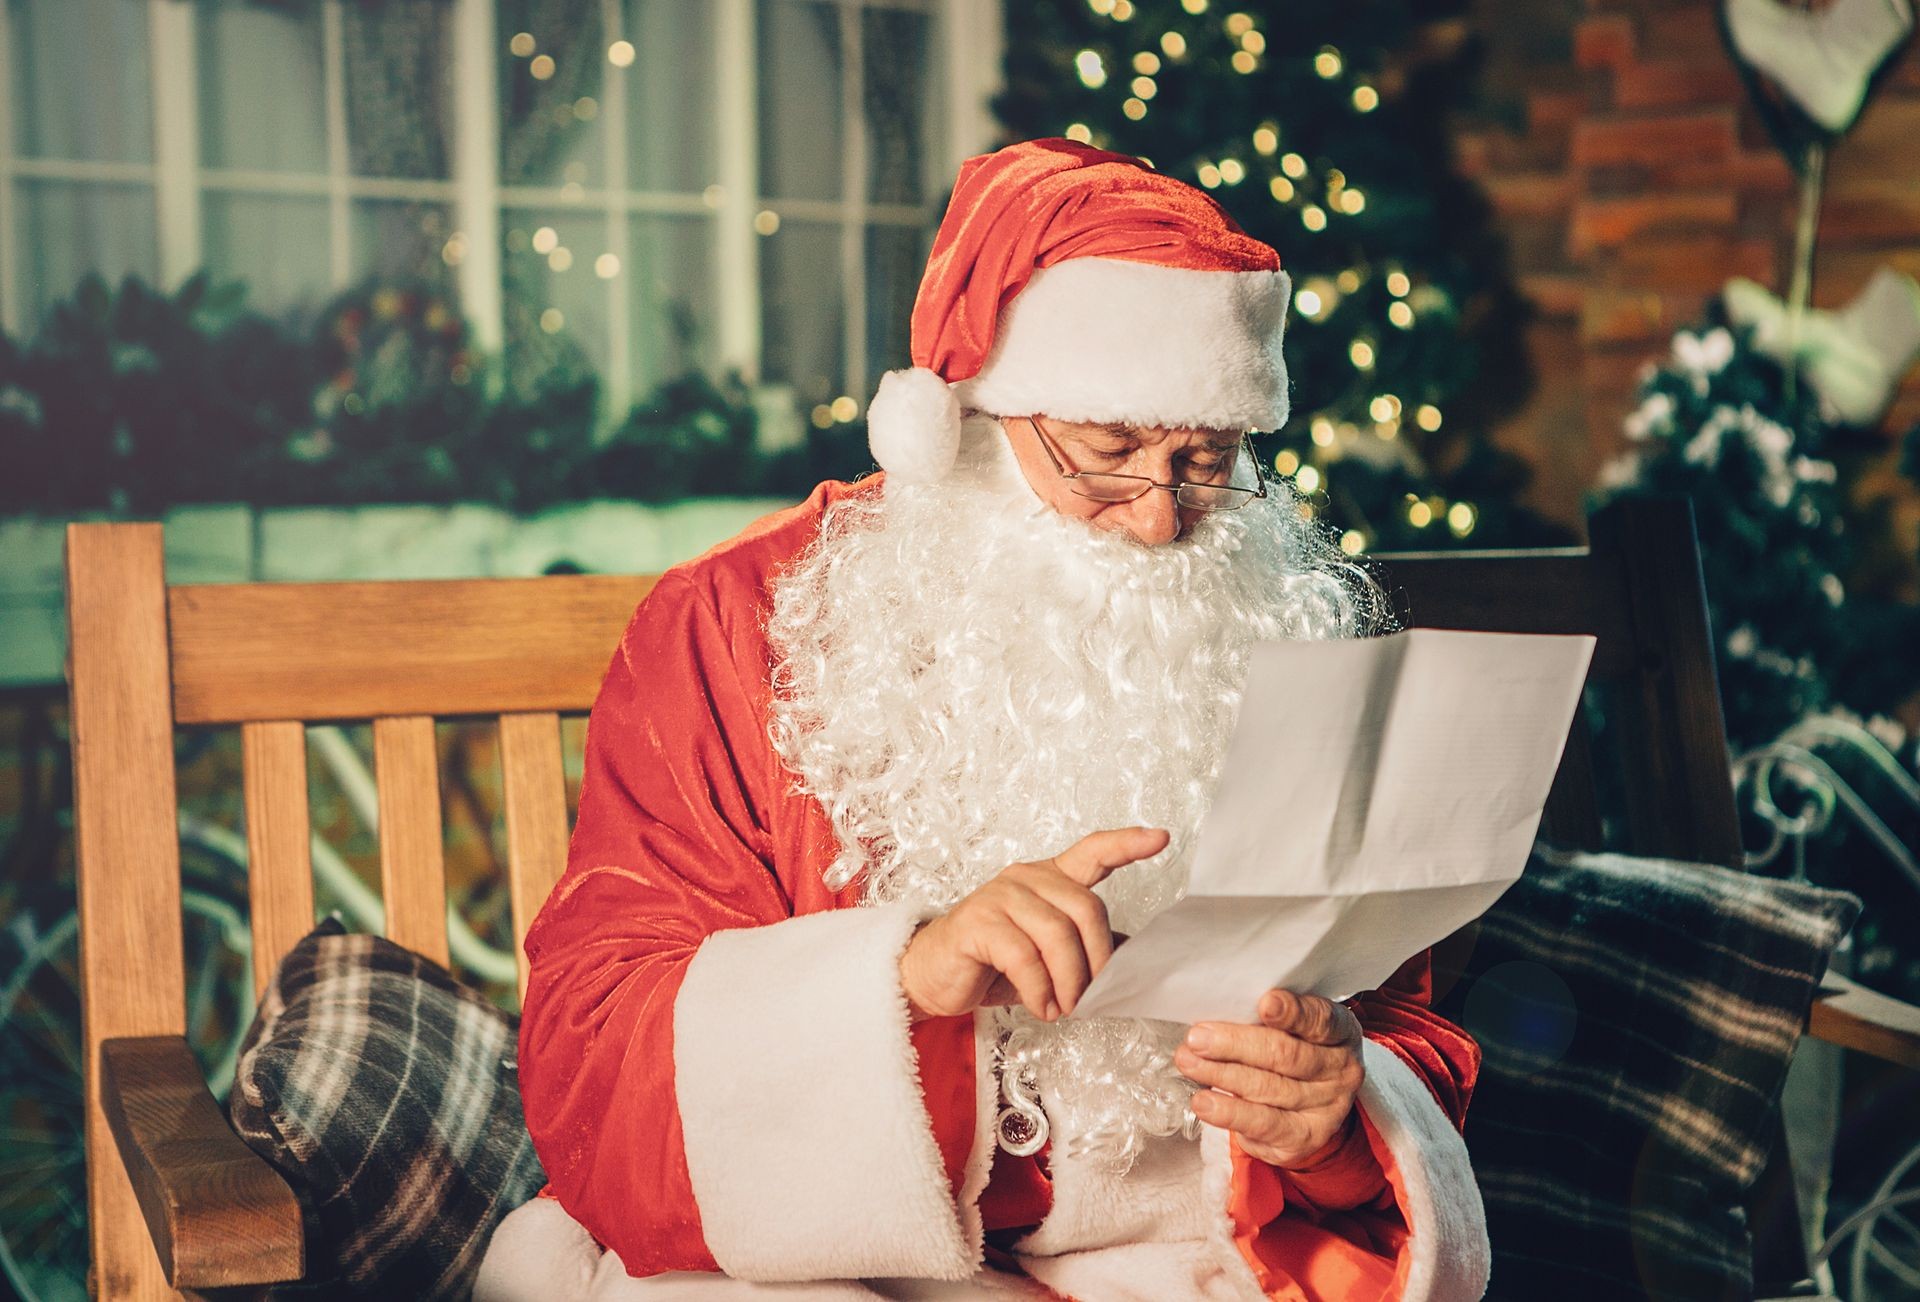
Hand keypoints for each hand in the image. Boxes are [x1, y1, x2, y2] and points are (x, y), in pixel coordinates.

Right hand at [898, 827, 1168, 1022]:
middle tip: (1090, 997)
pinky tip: (1041, 1007)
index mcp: (1050, 878)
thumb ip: (1088, 948)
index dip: (1128, 844)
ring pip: (1057, 935)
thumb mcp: (1051, 957)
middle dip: (1097, 960)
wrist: (934, 976)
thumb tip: (1134, 958)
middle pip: (1085, 908)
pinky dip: (1040, 990)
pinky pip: (1024, 957)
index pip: (1093, 851)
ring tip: (1063, 1008)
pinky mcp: (978, 922)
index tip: (1160, 838)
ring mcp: (999, 895)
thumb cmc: (995, 964)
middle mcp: (1026, 877)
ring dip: (1069, 982)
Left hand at [1173, 988, 1365, 1167]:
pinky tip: (1203, 1102)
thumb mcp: (1290, 1029)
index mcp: (1340, 1031)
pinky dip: (1229, 1111)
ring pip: (1268, 1088)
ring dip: (1220, 1074)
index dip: (1293, 1012)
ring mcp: (1326, 1107)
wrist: (1310, 1108)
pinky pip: (1262, 1124)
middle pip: (1285, 1054)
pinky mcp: (1304, 1137)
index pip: (1319, 1019)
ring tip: (1188, 1063)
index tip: (1264, 1004)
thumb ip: (1263, 1020)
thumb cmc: (1291, 1054)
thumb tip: (1214, 1019)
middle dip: (1235, 1044)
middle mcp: (1340, 1069)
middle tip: (1197, 1037)